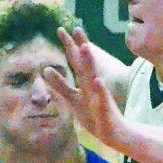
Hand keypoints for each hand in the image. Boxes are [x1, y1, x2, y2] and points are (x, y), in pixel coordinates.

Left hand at [43, 27, 126, 148]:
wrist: (116, 133)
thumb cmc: (94, 115)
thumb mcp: (73, 99)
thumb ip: (61, 85)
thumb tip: (45, 70)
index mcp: (84, 83)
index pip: (76, 62)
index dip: (69, 47)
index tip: (61, 30)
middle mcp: (92, 87)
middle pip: (84, 64)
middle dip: (79, 48)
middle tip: (74, 28)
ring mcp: (100, 97)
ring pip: (93, 77)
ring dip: (90, 63)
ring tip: (85, 47)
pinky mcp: (106, 110)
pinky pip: (103, 100)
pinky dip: (100, 90)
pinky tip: (98, 81)